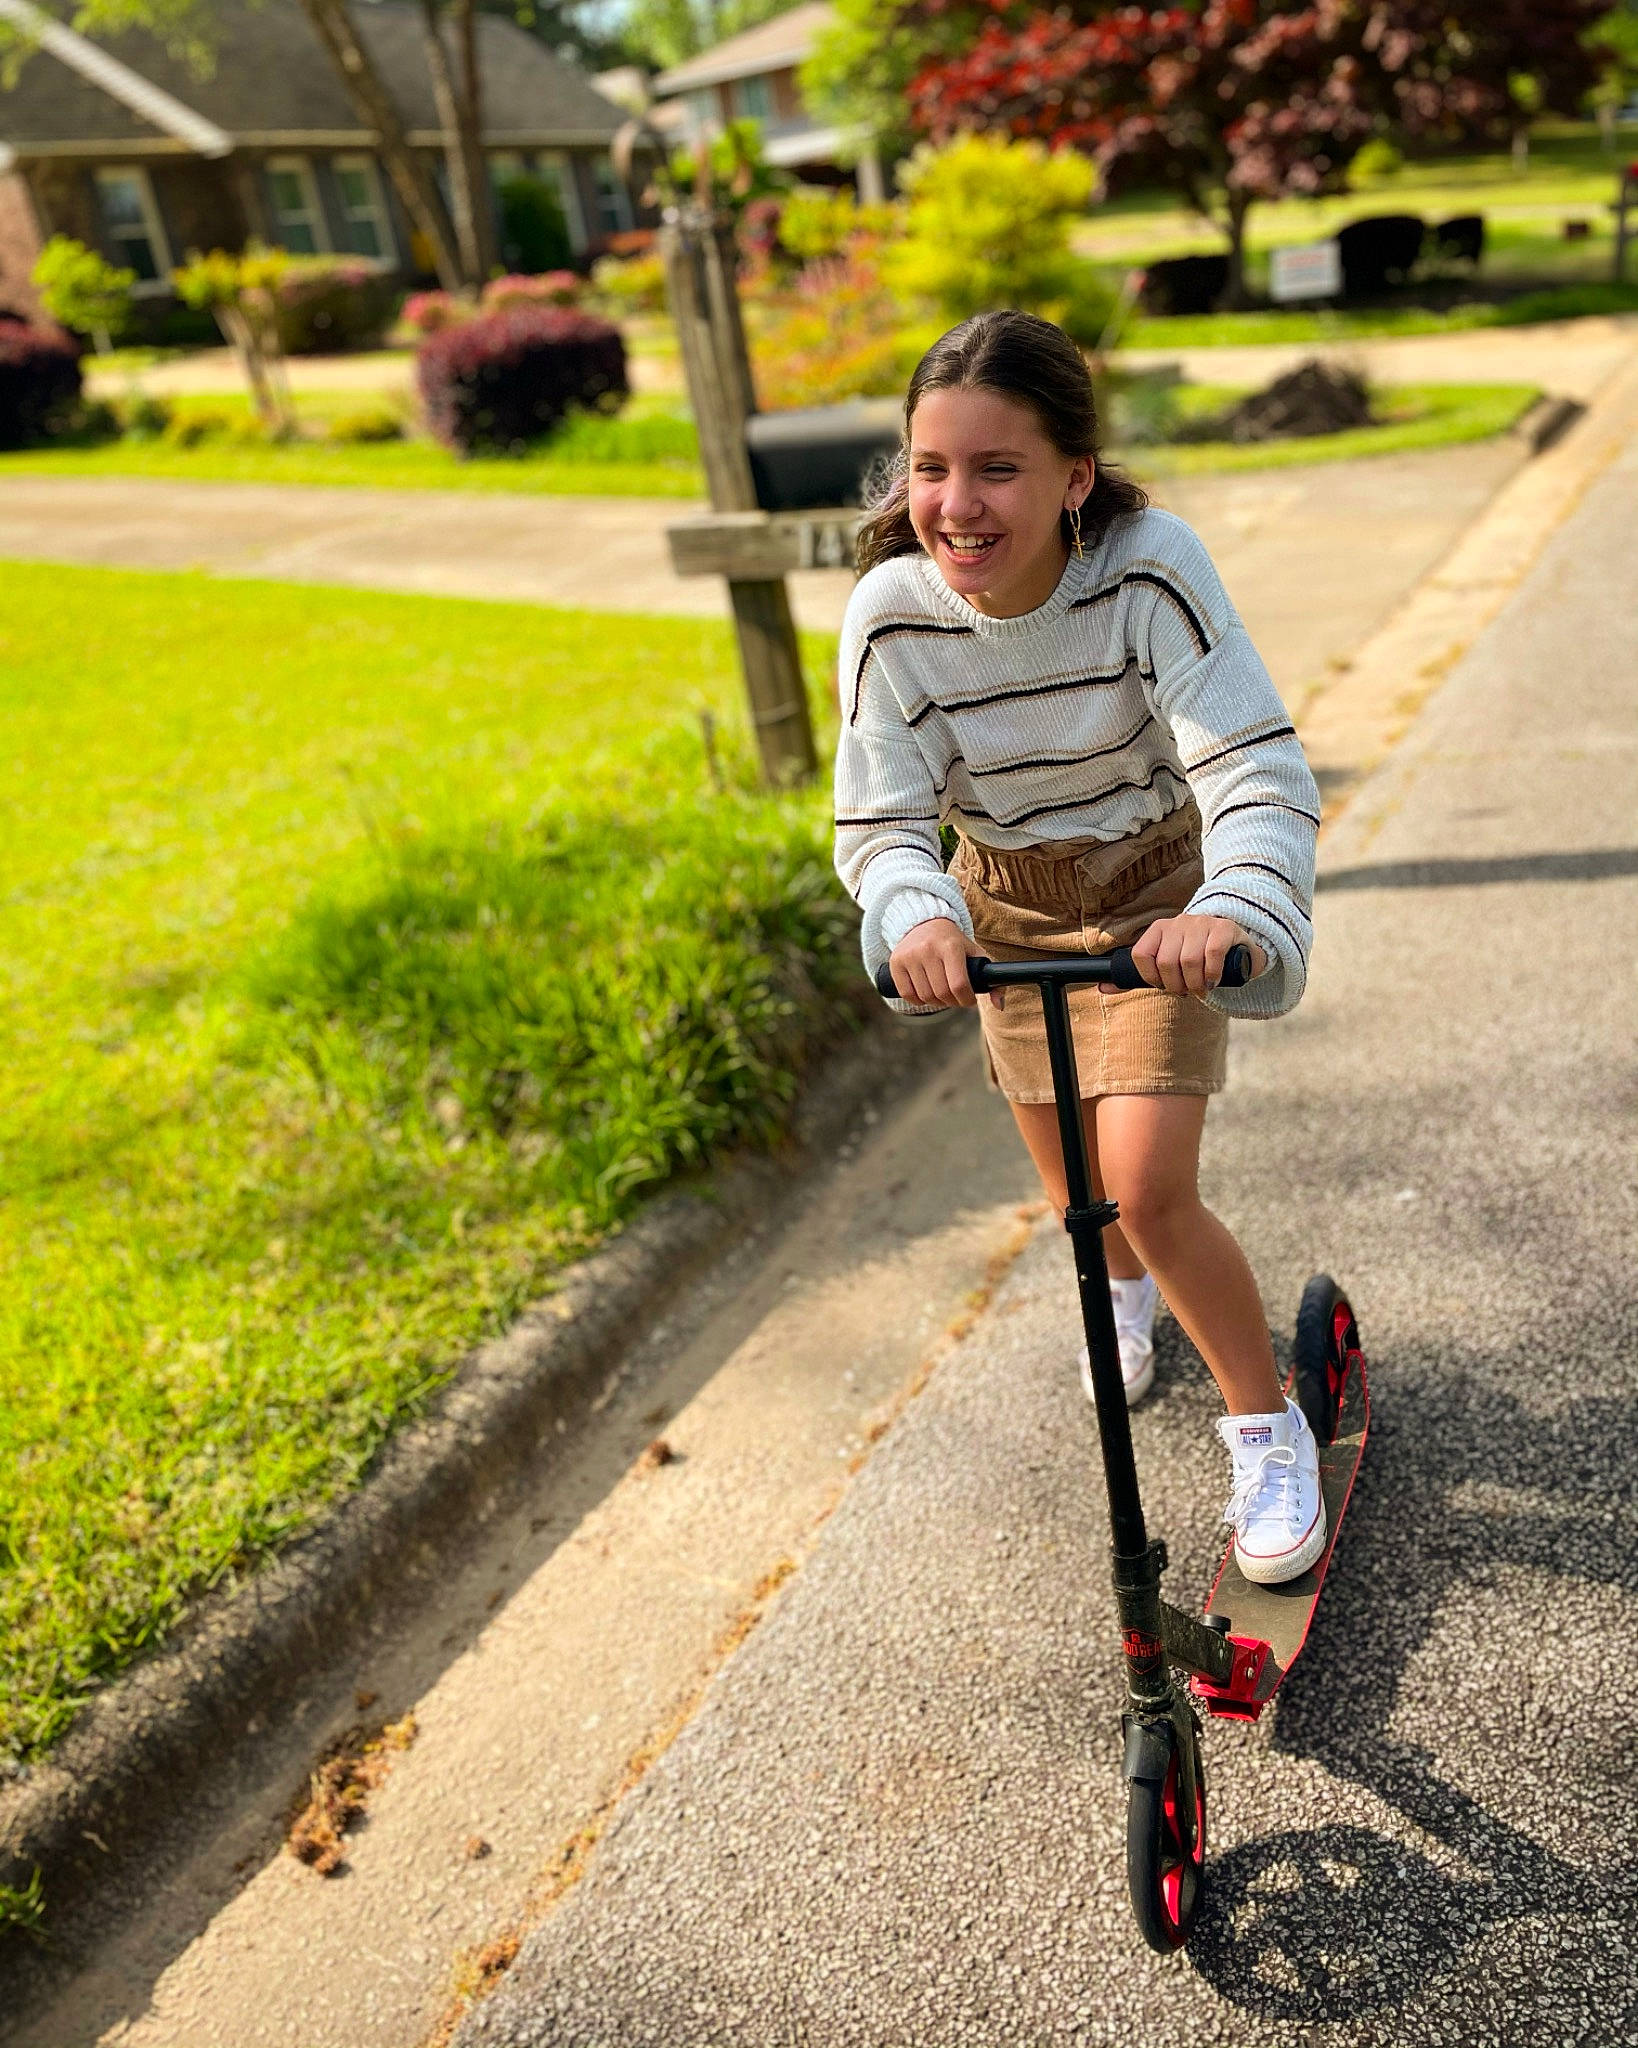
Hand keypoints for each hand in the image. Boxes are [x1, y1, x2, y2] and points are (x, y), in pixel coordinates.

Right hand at [887, 919, 1000, 1009]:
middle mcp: (928, 949)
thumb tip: (999, 1006)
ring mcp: (910, 955)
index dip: (966, 1000)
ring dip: (936, 1002)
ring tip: (942, 993)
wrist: (924, 923)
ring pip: (925, 996)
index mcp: (951, 946)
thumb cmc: (954, 943)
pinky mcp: (896, 962)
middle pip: (942, 994)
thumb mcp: (975, 954)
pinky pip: (907, 994)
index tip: (969, 1000)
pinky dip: (918, 1000)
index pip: (959, 985)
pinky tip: (926, 992)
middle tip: (956, 998)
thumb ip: (992, 980)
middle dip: (952, 1002)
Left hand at [1126, 916, 1266, 996]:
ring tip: (1201, 989)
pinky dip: (1211, 975)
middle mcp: (1179, 922)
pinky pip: (1212, 954)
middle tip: (1186, 992)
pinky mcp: (1224, 929)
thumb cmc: (1194, 957)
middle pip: (1166, 962)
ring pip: (1188, 961)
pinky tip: (1214, 980)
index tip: (1163, 986)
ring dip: (1195, 984)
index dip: (1150, 978)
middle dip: (1176, 985)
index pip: (1141, 954)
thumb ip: (1136, 976)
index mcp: (1159, 929)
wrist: (1233, 945)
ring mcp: (1202, 923)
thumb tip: (1101, 988)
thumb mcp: (1165, 963)